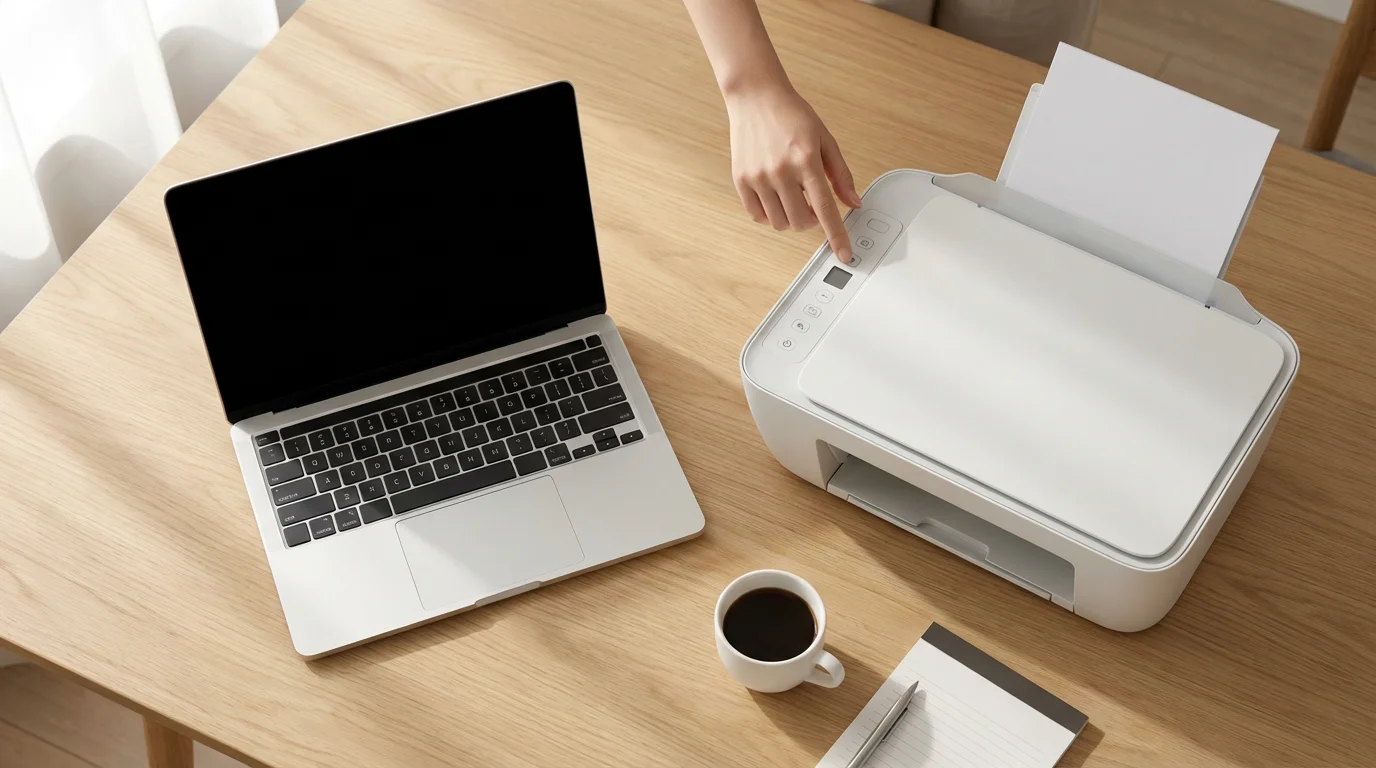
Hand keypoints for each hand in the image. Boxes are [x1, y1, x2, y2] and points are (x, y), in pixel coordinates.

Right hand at [726, 86, 862, 261]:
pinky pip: (758, 215)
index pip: (826, 208)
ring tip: (792, 198)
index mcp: (807, 159)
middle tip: (811, 204)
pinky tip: (775, 198)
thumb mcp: (825, 140)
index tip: (845, 255)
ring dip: (791, 219)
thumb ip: (841, 174)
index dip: (837, 235)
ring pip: (779, 223)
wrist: (756, 98)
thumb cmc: (793, 116)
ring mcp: (759, 176)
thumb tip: (854, 203)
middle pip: (801, 222)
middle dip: (811, 221)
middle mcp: (781, 170)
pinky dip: (770, 215)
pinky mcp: (741, 180)